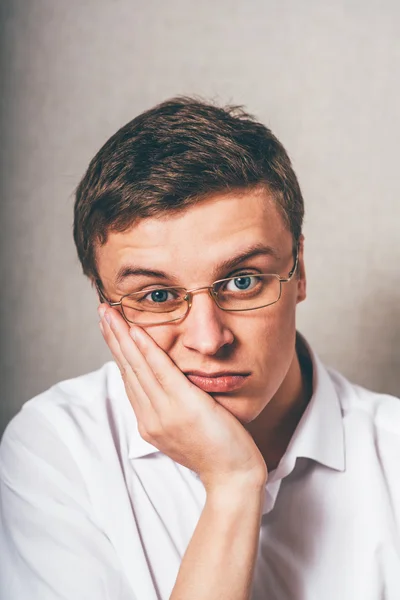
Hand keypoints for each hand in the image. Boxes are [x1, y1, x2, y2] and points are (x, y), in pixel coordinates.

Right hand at [98, 305, 267, 490]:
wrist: (233, 476)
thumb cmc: (217, 451)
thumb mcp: (186, 429)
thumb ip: (173, 408)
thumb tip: (168, 386)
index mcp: (150, 423)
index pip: (129, 380)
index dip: (118, 352)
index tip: (110, 330)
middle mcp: (151, 418)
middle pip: (127, 370)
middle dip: (113, 338)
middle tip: (102, 311)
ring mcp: (165, 413)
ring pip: (137, 367)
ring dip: (123, 337)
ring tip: (110, 314)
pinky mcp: (183, 406)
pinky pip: (160, 371)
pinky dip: (146, 349)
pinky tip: (136, 331)